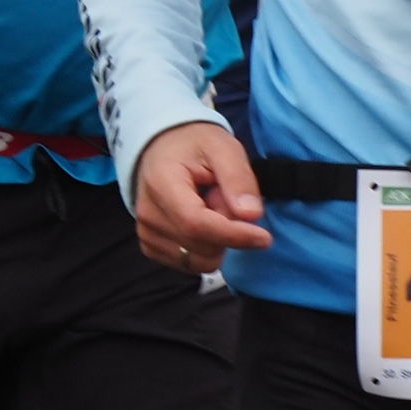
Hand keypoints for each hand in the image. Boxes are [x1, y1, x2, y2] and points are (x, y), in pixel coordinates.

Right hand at [132, 120, 270, 271]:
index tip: (264, 237)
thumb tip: (251, 215)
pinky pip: (189, 265)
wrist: (163, 146)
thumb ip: (238, 179)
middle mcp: (147, 213)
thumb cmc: (195, 145)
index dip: (233, 235)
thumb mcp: (223, 148)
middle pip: (200, 247)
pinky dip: (204, 250)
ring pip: (197, 261)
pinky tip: (202, 224)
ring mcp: (146, 232)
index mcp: (162, 184)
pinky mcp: (150, 245)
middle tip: (227, 202)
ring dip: (217, 243)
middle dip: (228, 233)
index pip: (196, 223)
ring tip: (213, 211)